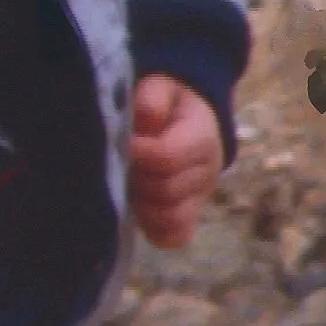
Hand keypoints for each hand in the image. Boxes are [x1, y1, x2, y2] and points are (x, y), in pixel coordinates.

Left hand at [128, 72, 222, 248]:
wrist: (186, 122)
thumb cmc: (165, 104)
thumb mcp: (159, 88)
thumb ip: (152, 99)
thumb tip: (147, 121)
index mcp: (201, 138)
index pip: (168, 157)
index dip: (139, 153)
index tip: (122, 144)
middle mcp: (206, 173)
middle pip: (165, 190)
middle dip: (135, 178)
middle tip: (119, 163)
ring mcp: (198, 198)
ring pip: (169, 217)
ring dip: (141, 204)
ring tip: (126, 182)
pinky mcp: (187, 216)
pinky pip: (174, 237)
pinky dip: (152, 228)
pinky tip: (136, 208)